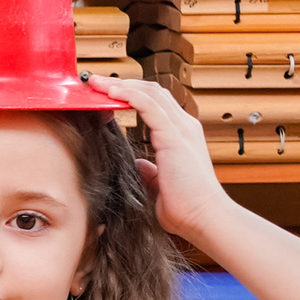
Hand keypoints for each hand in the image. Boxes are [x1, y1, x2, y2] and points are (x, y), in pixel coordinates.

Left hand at [106, 76, 230, 242]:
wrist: (203, 218)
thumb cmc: (185, 206)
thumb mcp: (159, 184)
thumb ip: (150, 171)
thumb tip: (139, 165)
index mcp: (180, 136)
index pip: (154, 104)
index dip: (130, 94)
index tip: (104, 94)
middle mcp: (184, 127)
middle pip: (152, 92)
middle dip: (122, 84)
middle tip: (96, 82)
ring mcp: (181, 129)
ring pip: (150, 93)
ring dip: (121, 85)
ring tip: (96, 82)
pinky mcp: (175, 136)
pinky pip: (149, 105)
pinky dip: (129, 94)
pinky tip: (111, 91)